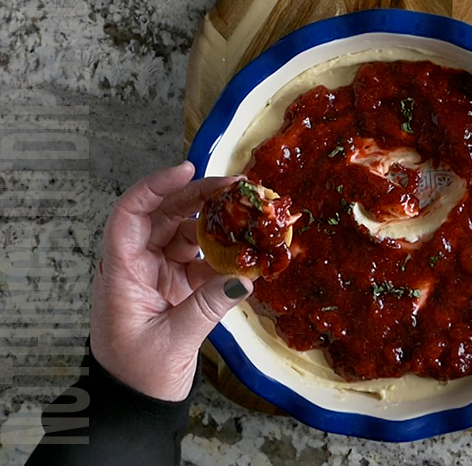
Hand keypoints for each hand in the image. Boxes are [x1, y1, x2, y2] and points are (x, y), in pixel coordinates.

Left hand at [91, 161, 252, 400]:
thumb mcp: (174, 342)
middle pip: (164, 216)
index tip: (188, 170)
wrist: (134, 404)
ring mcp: (157, 273)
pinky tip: (247, 247)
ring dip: (215, 220)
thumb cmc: (137, 375)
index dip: (156, 187)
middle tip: (237, 186)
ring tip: (248, 210)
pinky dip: (223, 252)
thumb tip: (245, 278)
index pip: (130, 214)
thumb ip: (208, 306)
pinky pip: (200, 259)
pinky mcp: (176, 286)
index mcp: (121, 273)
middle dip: (199, 196)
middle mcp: (137, 265)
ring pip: (185, 232)